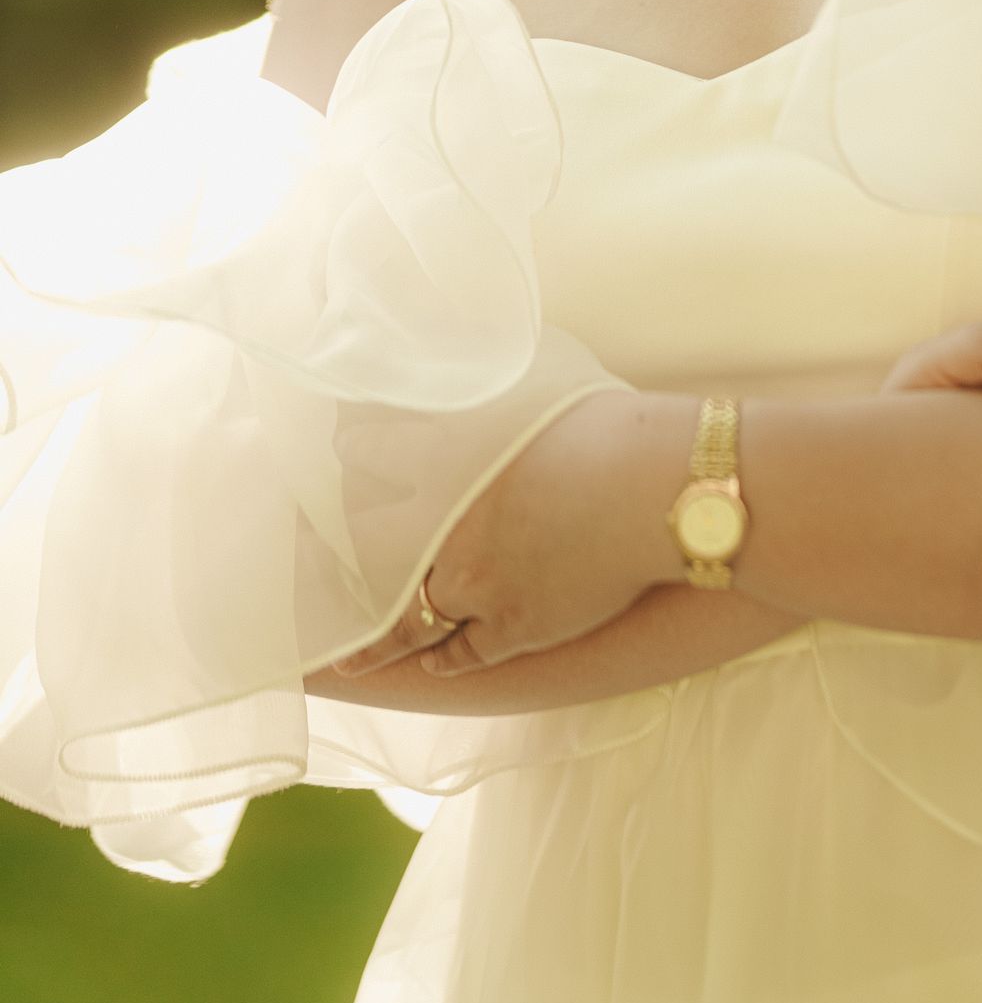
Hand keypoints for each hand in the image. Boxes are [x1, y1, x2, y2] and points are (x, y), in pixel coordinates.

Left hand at [320, 390, 685, 681]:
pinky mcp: (514, 626)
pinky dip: (437, 657)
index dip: (350, 455)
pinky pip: (459, 653)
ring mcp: (476, 583)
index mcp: (447, 455)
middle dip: (328, 553)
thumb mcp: (541, 373)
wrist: (660, 490)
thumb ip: (494, 373)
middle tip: (301, 562)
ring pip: (403, 618)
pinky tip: (423, 663)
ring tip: (339, 659)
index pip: (369, 453)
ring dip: (368, 638)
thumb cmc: (611, 424)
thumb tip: (479, 340)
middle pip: (365, 545)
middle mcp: (446, 525)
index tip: (336, 456)